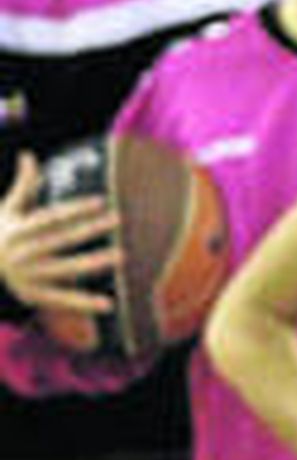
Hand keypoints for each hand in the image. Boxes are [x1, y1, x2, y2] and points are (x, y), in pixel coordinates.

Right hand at [0, 152, 120, 313]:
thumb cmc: (3, 232)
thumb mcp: (8, 209)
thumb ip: (23, 185)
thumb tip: (28, 154)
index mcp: (18, 230)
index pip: (52, 217)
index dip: (76, 208)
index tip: (102, 200)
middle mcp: (22, 253)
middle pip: (63, 239)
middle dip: (91, 229)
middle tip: (119, 219)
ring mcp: (28, 276)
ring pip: (67, 269)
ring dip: (95, 263)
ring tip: (122, 255)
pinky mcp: (33, 296)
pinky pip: (63, 300)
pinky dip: (85, 303)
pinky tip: (109, 304)